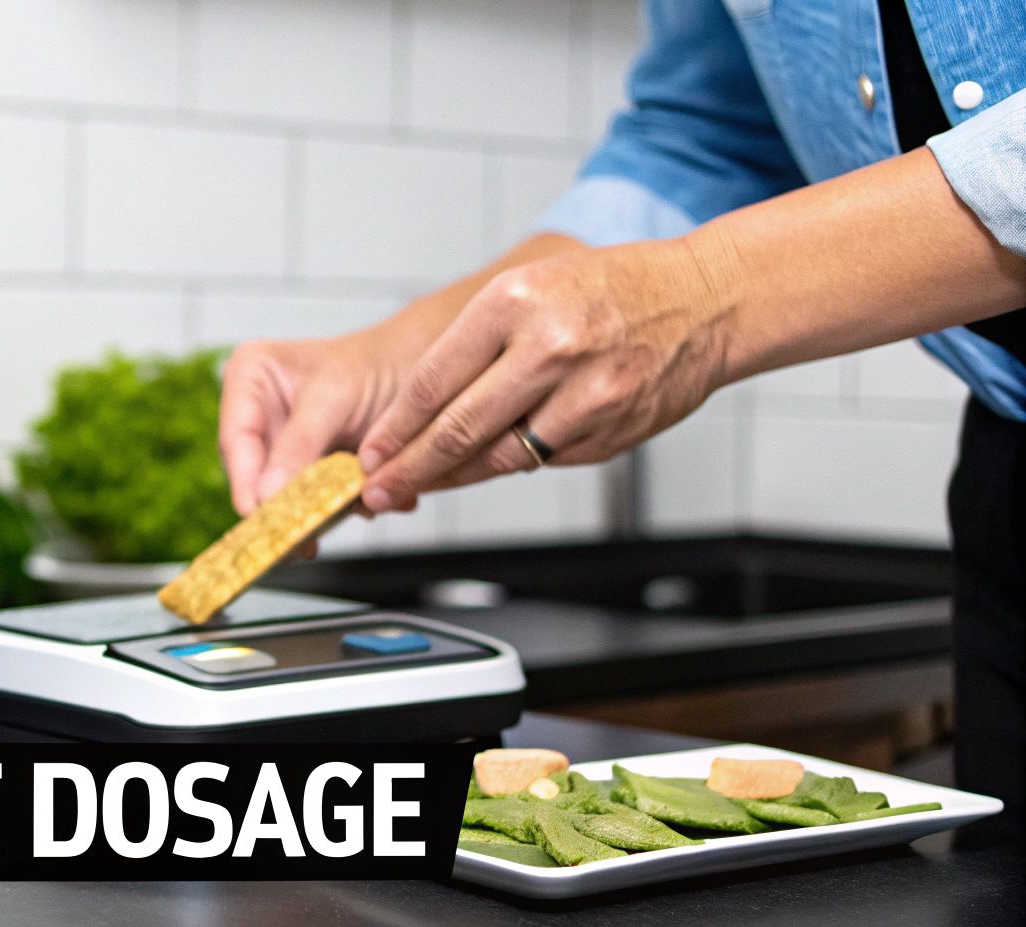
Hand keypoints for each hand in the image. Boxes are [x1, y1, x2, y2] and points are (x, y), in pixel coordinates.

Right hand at [218, 320, 428, 516]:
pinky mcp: (308, 469)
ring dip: (316, 510)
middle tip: (301, 539)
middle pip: (255, 474)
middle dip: (284, 504)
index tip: (260, 517)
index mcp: (248, 378)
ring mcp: (282, 445)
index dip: (245, 484)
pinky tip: (362, 504)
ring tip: (344, 514)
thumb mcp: (334, 399)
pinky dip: (338, 507)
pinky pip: (312, 499)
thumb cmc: (376, 365)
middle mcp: (257, 412)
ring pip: (284, 493)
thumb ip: (298, 445)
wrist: (418, 371)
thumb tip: (265, 495)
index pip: (236, 441)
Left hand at [356, 238, 736, 512]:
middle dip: (409, 467)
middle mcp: (549, 346)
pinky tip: (487, 466)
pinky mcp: (612, 430)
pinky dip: (510, 466)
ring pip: (499, 455)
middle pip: (458, 427)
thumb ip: (475, 346)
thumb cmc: (607, 290)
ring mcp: (585, 393)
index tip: (370, 453)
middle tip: (376, 490)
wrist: (705, 300)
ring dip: (454, 477)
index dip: (395, 427)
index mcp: (514, 302)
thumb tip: (416, 413)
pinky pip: (544, 460)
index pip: (434, 380)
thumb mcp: (528, 288)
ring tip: (421, 485)